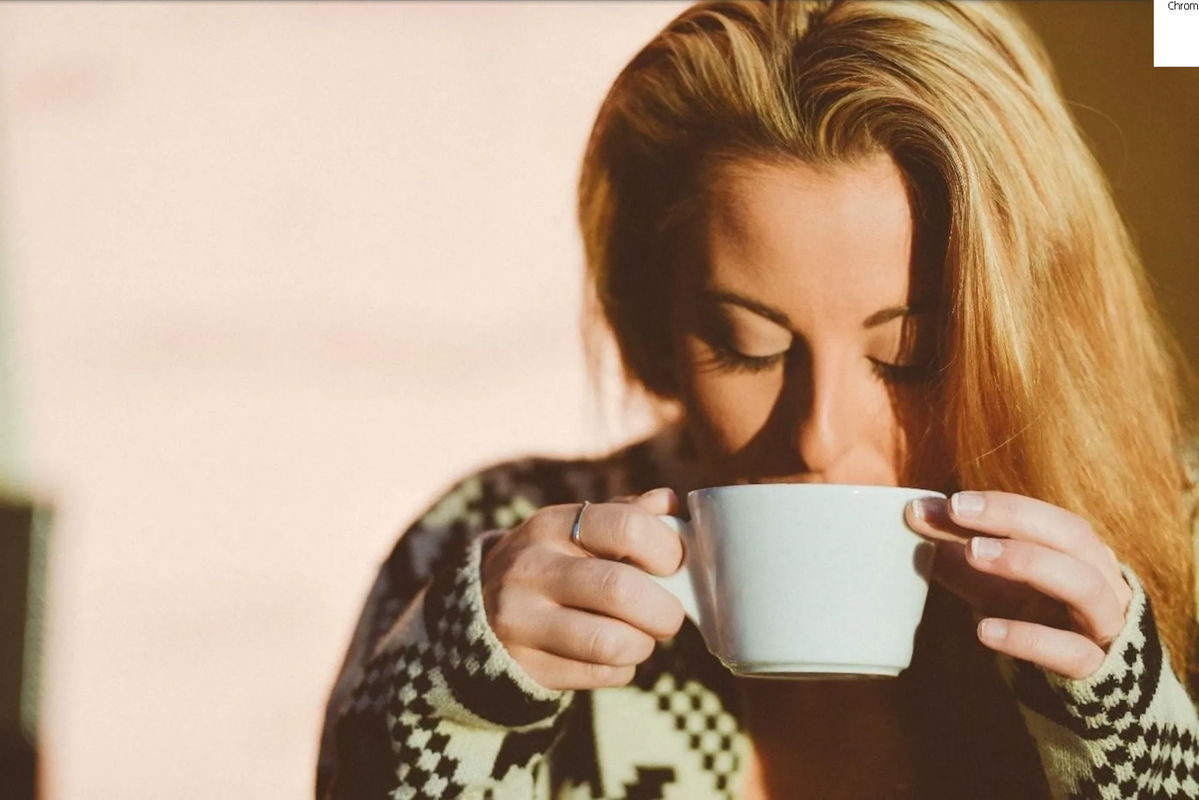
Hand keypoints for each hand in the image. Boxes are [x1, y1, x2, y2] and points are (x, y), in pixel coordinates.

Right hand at [480, 488, 686, 690]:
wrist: (478, 611)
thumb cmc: (552, 563)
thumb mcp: (576, 529)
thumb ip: (626, 514)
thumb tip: (671, 504)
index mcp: (552, 525)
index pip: (627, 527)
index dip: (667, 550)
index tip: (674, 565)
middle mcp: (531, 569)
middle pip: (620, 590)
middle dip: (664, 610)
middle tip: (669, 614)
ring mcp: (522, 621)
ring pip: (611, 643)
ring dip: (643, 644)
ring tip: (640, 636)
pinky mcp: (525, 666)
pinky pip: (598, 674)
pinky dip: (621, 669)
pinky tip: (613, 655)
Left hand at [905, 491, 1131, 679]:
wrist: (1082, 692)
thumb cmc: (1035, 620)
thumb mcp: (994, 583)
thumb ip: (958, 550)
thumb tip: (915, 512)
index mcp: (1081, 554)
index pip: (1047, 517)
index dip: (1002, 506)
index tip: (951, 502)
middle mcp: (1103, 580)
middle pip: (1073, 536)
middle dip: (1014, 518)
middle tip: (957, 511)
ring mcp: (1105, 625)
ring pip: (1084, 585)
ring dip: (1028, 562)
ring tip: (972, 553)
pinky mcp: (1097, 670)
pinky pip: (1071, 651)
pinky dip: (1029, 637)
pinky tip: (984, 630)